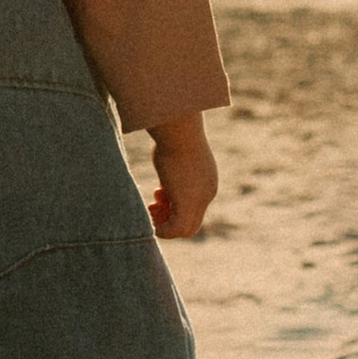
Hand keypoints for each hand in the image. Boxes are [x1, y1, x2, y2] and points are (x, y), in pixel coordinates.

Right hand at [146, 118, 218, 239]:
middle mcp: (208, 192)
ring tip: (150, 209)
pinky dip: (163, 229)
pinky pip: (176, 229)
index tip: (158, 193)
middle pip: (192, 221)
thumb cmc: (173, 135)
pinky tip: (149, 216)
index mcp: (207, 180)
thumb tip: (163, 176)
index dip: (173, 206)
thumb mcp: (175, 155)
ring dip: (165, 225)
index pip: (194, 206)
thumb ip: (173, 171)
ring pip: (186, 229)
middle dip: (170, 217)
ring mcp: (201, 199)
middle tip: (153, 205)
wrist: (180, 129)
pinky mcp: (188, 203)